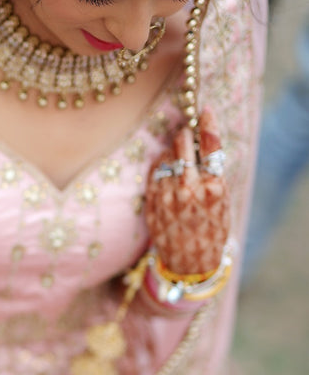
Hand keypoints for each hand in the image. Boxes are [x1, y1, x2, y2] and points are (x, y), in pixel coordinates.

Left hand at [145, 107, 229, 275]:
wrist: (191, 263)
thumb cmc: (212, 231)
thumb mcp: (222, 204)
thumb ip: (213, 175)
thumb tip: (201, 143)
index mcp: (213, 188)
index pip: (210, 145)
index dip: (207, 123)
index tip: (204, 111)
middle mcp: (189, 190)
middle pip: (182, 144)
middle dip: (185, 134)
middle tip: (188, 133)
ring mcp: (167, 196)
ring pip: (166, 156)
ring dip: (172, 151)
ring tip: (180, 159)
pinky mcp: (152, 202)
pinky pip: (155, 171)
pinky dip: (161, 165)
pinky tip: (168, 169)